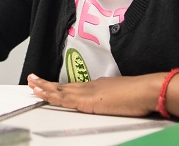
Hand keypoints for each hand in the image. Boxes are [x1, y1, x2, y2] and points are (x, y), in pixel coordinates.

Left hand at [28, 73, 178, 117]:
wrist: (147, 90)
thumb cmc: (140, 94)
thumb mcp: (123, 96)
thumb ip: (113, 97)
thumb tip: (110, 99)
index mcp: (99, 85)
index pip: (75, 86)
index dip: (60, 86)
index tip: (51, 84)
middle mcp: (91, 86)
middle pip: (64, 85)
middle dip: (47, 83)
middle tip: (32, 79)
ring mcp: (88, 92)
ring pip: (60, 89)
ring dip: (44, 87)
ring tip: (32, 84)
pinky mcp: (88, 100)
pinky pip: (64, 98)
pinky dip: (51, 95)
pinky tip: (42, 93)